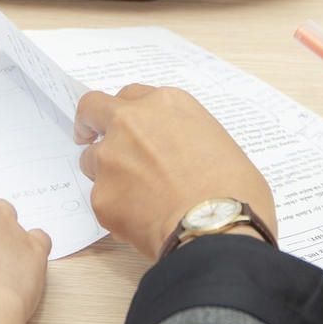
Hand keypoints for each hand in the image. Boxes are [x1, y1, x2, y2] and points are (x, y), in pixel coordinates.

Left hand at [74, 84, 274, 259]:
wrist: (216, 228)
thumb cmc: (233, 190)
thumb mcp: (218, 144)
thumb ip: (184, 138)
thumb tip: (179, 157)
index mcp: (166, 104)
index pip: (132, 96)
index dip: (129, 113)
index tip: (129, 126)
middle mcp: (131, 122)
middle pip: (93, 108)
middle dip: (89, 122)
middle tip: (90, 136)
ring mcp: (110, 157)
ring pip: (91, 159)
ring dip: (105, 172)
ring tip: (136, 197)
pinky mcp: (101, 195)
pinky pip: (102, 199)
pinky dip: (116, 210)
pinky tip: (144, 223)